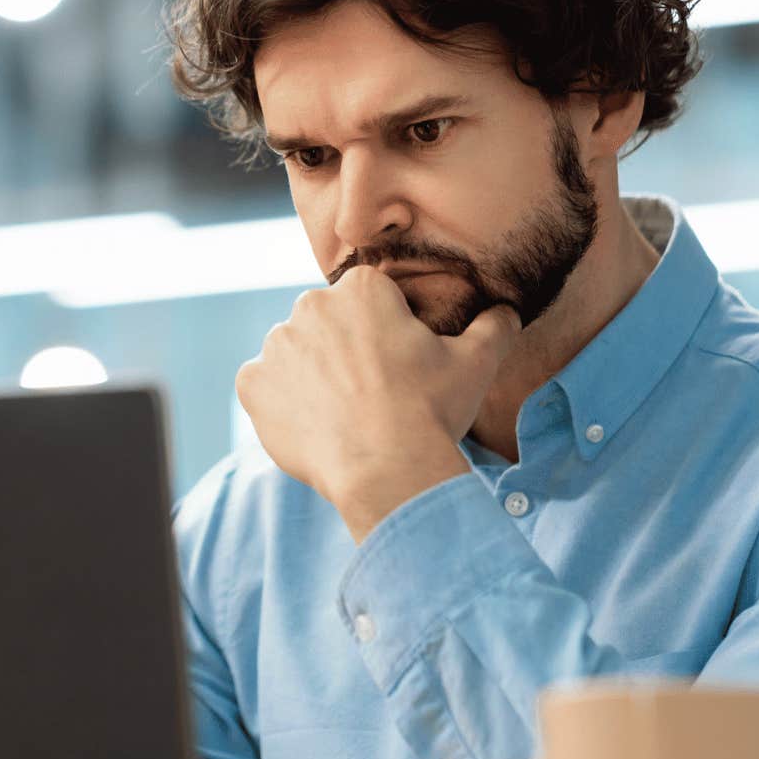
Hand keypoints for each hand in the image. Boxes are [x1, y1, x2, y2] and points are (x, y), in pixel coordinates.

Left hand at [236, 266, 520, 541]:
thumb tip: (507, 311)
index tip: (397, 368)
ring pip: (294, 355)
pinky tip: (314, 426)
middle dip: (344, 352)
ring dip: (311, 376)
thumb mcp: (476, 362)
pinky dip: (281, 403)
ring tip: (343, 414)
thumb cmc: (430, 412)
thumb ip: (493, 326)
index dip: (386, 334)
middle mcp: (311, 305)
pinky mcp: (252, 383)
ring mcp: (276, 345)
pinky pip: (263, 386)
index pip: (368, 301)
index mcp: (361, 289)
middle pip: (327, 325)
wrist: (386, 470)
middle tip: (371, 395)